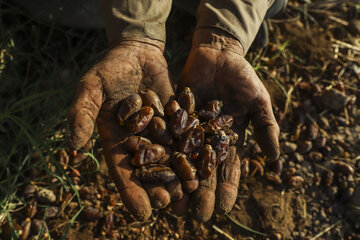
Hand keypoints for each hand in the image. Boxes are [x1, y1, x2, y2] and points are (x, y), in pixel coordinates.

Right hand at [67, 38, 181, 220]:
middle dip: (159, 189)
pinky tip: (205, 165)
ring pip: (170, 159)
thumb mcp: (91, 87)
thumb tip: (72, 145)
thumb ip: (81, 113)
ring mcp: (159, 132)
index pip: (122, 172)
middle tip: (170, 205)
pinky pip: (186, 138)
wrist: (137, 51)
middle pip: (149, 171)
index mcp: (115, 140)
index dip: (132, 192)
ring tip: (190, 193)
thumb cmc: (110, 68)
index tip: (143, 213)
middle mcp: (138, 141)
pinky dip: (194, 152)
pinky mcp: (177, 121)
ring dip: (180, 176)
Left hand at [174, 29, 279, 220]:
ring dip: (178, 181)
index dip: (226, 190)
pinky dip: (161, 152)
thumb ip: (266, 128)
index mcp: (228, 141)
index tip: (222, 209)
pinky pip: (166, 135)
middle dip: (200, 193)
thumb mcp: (259, 102)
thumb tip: (274, 158)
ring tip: (173, 201)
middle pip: (203, 171)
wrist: (218, 54)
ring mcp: (188, 130)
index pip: (228, 171)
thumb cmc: (242, 78)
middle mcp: (206, 140)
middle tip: (194, 215)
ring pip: (182, 160)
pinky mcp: (173, 117)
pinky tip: (154, 169)